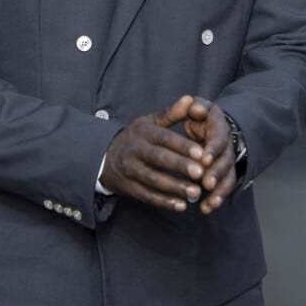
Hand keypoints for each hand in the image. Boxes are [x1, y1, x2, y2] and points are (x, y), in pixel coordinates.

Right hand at [100, 95, 205, 211]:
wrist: (104, 156)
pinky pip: (147, 196)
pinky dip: (164, 202)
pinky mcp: (128, 187)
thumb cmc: (136, 137)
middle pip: (159, 159)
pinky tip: (181, 206)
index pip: (164, 138)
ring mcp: (130, 169)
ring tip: (196, 192)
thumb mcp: (149, 122)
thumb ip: (171, 113)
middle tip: (201, 174)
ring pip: (153, 180)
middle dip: (180, 166)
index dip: (182, 146)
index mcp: (143, 132)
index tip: (201, 153)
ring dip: (175, 187)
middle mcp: (134, 150)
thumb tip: (191, 100)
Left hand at [182, 98, 236, 214]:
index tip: (204, 158)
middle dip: (216, 173)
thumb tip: (194, 106)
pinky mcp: (224, 173)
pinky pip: (224, 187)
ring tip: (208, 204)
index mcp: (219, 126)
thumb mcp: (196, 106)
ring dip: (219, 191)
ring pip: (228, 177)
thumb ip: (194, 106)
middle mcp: (227, 145)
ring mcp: (227, 160)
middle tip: (206, 183)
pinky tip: (206, 209)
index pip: (219, 137)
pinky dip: (216, 198)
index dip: (213, 148)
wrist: (208, 123)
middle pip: (226, 160)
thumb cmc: (197, 114)